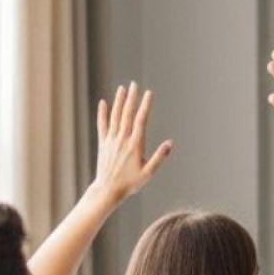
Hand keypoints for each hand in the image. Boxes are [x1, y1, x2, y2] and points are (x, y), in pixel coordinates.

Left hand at [89, 82, 173, 205]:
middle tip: (134, 84)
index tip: (149, 93)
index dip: (145, 105)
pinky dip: (103, 113)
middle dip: (132, 98)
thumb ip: (159, 157)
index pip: (141, 120)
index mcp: (135, 145)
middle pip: (127, 114)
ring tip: (122, 88)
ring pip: (115, 116)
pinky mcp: (103, 144)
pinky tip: (103, 103)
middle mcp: (122, 139)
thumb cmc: (130, 184)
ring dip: (119, 101)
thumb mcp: (149, 173)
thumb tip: (170, 143)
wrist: (107, 190)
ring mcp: (111, 140)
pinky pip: (102, 125)